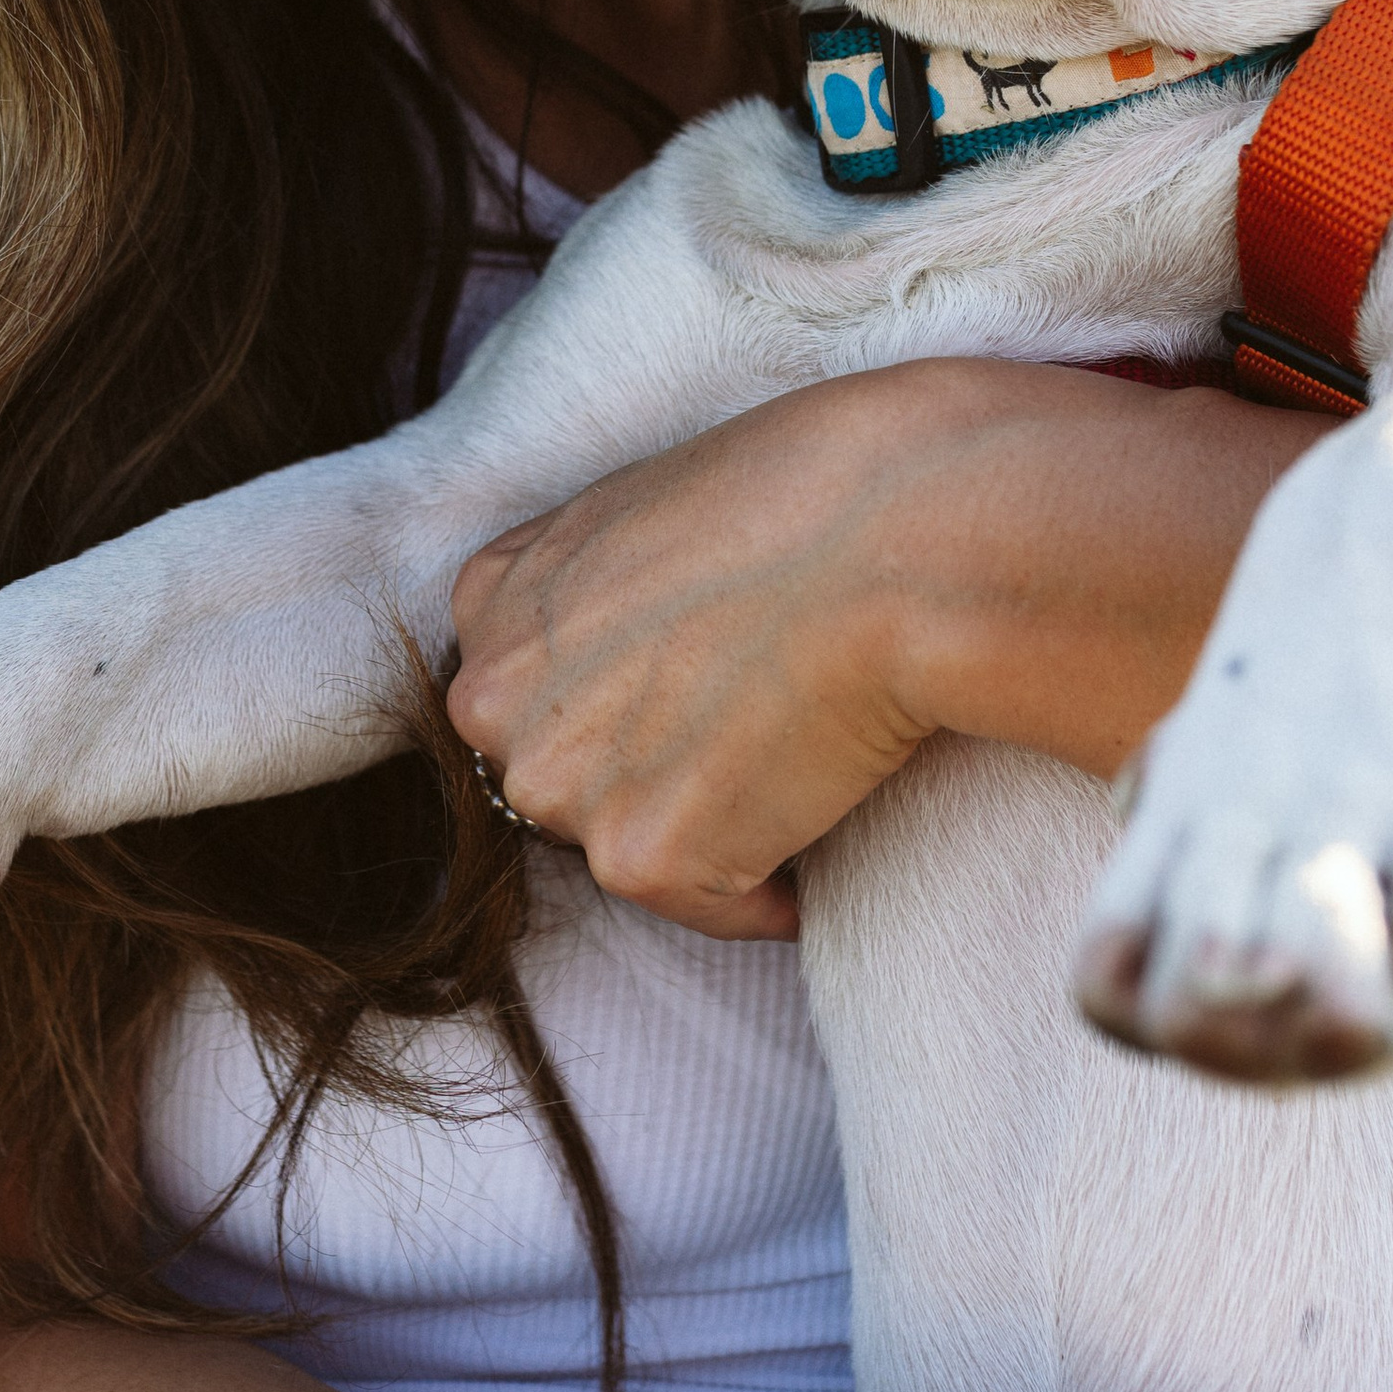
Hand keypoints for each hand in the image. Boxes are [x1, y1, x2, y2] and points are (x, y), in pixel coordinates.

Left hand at [447, 370, 952, 934]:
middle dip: (641, 768)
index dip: (616, 695)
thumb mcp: (650, 500)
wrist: (899, 540)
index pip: (529, 689)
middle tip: (747, 728)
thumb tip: (636, 637)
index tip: (688, 687)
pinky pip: (716, 903)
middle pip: (563, 773)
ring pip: (629, 841)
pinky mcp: (642, 859)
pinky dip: (775, 887)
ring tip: (796, 761)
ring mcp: (562, 787)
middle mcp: (497, 699)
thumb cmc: (812, 488)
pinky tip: (827, 814)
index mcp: (494, 597)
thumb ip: (602, 581)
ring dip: (706, 826)